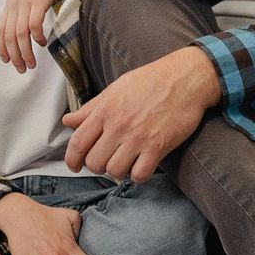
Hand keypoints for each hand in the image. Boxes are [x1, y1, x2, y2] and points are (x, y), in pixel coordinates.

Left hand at [0, 0, 73, 70]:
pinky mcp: (38, 1)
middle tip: (22, 69)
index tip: (9, 61)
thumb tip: (29, 18)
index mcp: (11, 2)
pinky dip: (36, 38)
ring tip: (31, 64)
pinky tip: (42, 43)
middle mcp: (15, 4)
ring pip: (19, 35)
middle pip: (9, 37)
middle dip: (14, 56)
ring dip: (25, 53)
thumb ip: (25, 3)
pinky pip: (33, 25)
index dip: (2, 48)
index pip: (0, 30)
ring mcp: (25, 3)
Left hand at [63, 48, 220, 183]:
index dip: (72, 159)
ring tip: (125, 162)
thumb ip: (91, 108)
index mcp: (105, 110)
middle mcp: (119, 125)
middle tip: (107, 160)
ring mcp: (138, 137)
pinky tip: (142, 165)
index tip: (75, 166)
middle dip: (98, 166)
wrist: (185, 78)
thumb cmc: (150, 81)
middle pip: (95, 162)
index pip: (78, 142)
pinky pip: (140, 174)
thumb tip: (68, 121)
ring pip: (115, 171)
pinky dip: (138, 175)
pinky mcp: (158, 146)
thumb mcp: (115, 89)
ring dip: (118, 171)